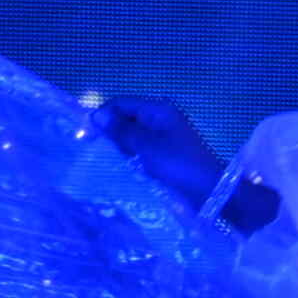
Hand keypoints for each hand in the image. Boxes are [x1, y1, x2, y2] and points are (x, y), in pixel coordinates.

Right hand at [87, 90, 231, 214]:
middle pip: (125, 119)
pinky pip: (142, 151)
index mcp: (159, 110)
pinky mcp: (167, 155)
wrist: (213, 193)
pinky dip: (131, 158)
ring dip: (119, 148)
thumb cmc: (179, 166)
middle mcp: (161, 119)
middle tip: (92, 153)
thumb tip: (97, 115)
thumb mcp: (147, 147)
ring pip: (132, 137)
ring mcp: (165, 137)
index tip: (85, 137)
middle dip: (109, 134)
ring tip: (104, 163)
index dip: (102, 117)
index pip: (120, 104)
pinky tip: (121, 170)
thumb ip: (122, 130)